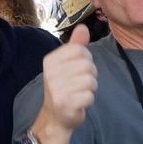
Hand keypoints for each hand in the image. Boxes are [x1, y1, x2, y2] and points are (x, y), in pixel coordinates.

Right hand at [33, 25, 95, 143]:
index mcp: (50, 60)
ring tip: (78, 92)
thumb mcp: (67, 64)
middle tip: (78, 84)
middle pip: (88, 65)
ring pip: (91, 80)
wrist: (55, 117)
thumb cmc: (63, 87)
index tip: (77, 69)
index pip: (80, 50)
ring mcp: (58, 89)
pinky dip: (88, 99)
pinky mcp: (66, 103)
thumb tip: (83, 27)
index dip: (86, 60)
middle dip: (90, 75)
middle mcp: (51, 73)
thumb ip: (76, 45)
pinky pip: (90, 95)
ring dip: (90, 88)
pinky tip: (78, 102)